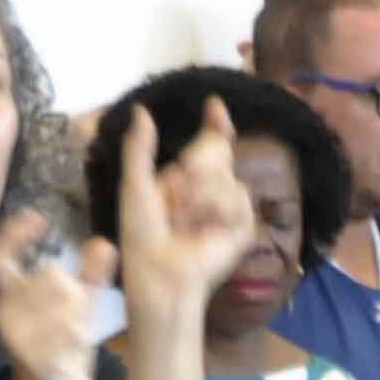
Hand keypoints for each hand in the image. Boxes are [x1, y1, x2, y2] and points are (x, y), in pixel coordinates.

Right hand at [0, 206, 108, 379]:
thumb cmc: (63, 356)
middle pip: (48, 273)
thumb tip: (103, 243)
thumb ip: (89, 278)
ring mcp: (14, 334)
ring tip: (73, 341)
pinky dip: (79, 338)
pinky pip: (68, 329)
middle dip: (73, 290)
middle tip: (79, 316)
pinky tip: (74, 353)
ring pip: (62, 298)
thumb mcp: (80, 311)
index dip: (12, 233)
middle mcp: (4, 312)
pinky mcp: (29, 355)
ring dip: (78, 317)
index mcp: (11, 297)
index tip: (37, 218)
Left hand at [114, 97, 258, 312]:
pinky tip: (204, 229)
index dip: (215, 125)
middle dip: (195, 165)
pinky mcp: (244, 227)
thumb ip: (139, 148)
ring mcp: (229, 208)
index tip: (214, 104)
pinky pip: (238, 197)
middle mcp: (210, 190)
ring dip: (199, 195)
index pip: (208, 144)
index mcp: (185, 179)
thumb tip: (142, 109)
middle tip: (176, 197)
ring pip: (225, 174)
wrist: (161, 274)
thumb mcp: (135, 184)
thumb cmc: (142, 236)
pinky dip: (215, 210)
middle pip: (217, 150)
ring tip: (184, 221)